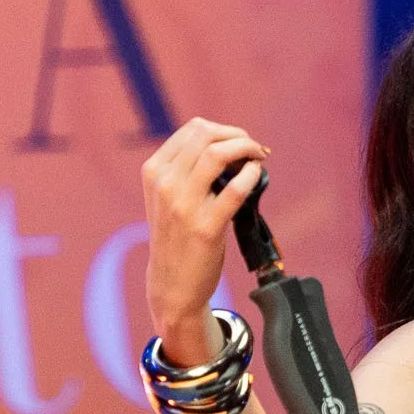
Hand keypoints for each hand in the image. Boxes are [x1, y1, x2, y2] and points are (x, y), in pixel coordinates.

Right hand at [142, 117, 268, 355]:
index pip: (193, 129)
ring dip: (247, 149)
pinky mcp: (206, 227)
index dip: (224, 129)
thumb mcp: (166, 196)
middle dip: (238, 136)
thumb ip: (185, 168)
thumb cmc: (176, 236)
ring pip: (218, 154)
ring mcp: (183, 205)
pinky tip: (257, 176)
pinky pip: (235, 189)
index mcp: (154, 171)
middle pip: (207, 135)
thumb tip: (229, 142)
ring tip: (259, 157)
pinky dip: (252, 175)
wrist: (172, 284)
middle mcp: (165, 184)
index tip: (239, 141)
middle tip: (254, 148)